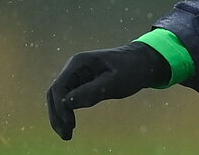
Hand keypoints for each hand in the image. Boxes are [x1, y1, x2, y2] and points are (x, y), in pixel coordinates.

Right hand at [46, 42, 169, 139]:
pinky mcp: (82, 83)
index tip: (69, 125)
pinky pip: (68, 99)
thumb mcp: (115, 81)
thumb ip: (92, 91)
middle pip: (55, 93)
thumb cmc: (132, 69)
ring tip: (67, 136)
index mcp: (79, 62)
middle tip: (66, 135)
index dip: (59, 107)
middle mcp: (75, 68)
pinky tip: (71, 126)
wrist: (143, 62)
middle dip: (57, 115)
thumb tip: (66, 103)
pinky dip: (67, 113)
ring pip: (59, 98)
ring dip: (60, 117)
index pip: (59, 86)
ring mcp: (77, 75)